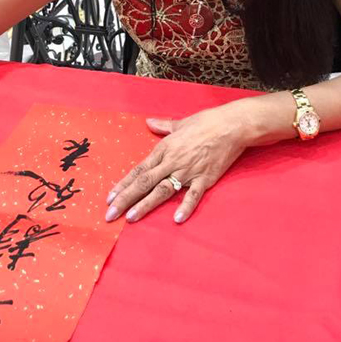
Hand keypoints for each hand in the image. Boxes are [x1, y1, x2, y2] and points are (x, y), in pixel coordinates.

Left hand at [105, 101, 250, 224]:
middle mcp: (171, 162)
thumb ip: (163, 126)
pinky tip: (176, 219)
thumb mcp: (180, 123)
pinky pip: (193, 195)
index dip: (123, 185)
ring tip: (131, 218)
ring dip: (145, 204)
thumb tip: (149, 122)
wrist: (230, 125)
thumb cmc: (205, 122)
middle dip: (125, 199)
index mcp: (164, 149)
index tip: (110, 198)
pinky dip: (185, 207)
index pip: (138, 170)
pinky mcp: (204, 178)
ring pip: (162, 190)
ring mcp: (187, 171)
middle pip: (144, 182)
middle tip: (110, 215)